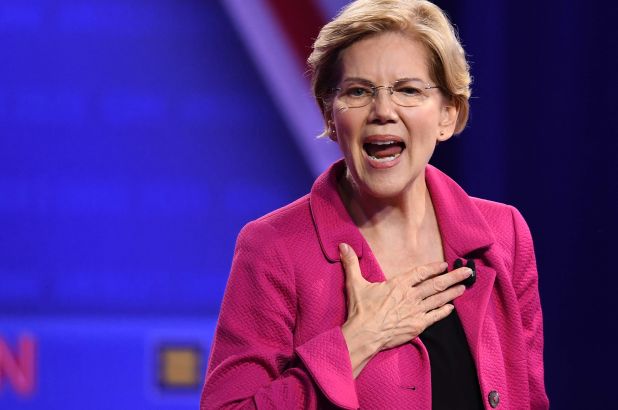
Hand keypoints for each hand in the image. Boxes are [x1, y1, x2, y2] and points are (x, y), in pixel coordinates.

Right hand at [338, 243, 470, 376]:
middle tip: (467, 272)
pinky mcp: (418, 325)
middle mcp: (410, 295)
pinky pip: (435, 317)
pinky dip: (444, 311)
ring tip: (463, 287)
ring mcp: (416, 311)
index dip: (433, 268)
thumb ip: (352, 263)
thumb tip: (343, 245)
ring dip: (452, 292)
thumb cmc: (361, 310)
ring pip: (438, 299)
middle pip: (436, 284)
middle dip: (453, 277)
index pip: (420, 272)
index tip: (444, 264)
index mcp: (398, 284)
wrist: (365, 334)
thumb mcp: (355, 283)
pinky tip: (451, 308)